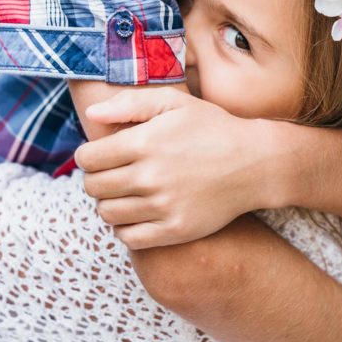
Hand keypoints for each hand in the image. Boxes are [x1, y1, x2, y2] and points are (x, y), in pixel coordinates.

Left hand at [76, 87, 271, 247]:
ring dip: (108, 204)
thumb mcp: (174, 103)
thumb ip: (130, 104)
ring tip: (123, 194)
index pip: (88, 159)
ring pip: (107, 214)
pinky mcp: (175, 230)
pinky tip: (136, 214)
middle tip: (111, 174)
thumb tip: (91, 115)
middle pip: (93, 187)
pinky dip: (124, 228)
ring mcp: (163, 207)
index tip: (99, 156)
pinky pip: (129, 238)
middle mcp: (150, 177)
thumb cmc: (211, 127)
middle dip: (96, 179)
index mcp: (144, 143)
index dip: (87, 156)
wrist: (254, 163)